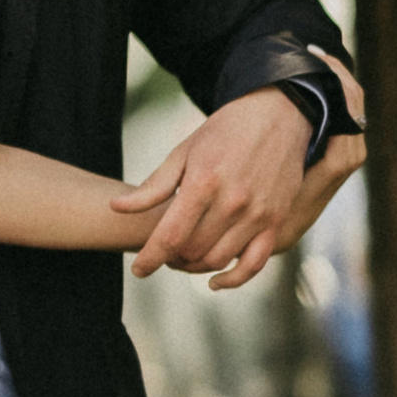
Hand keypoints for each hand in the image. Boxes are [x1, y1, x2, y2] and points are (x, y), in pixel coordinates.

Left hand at [112, 83, 351, 292]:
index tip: (138, 270)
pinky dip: (233, 279)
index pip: (170, 235)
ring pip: (217, 260)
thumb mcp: (185, 151)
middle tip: (163, 253)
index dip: (150, 258)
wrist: (280, 115)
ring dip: (194, 267)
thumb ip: (154, 186)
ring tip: (183, 258)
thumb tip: (117, 208)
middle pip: (191, 251)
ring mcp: (257, 214)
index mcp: (204, 182)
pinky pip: (254, 264)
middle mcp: (232, 202)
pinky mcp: (276, 221)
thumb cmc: (225, 131)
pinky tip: (215, 281)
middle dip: (170, 259)